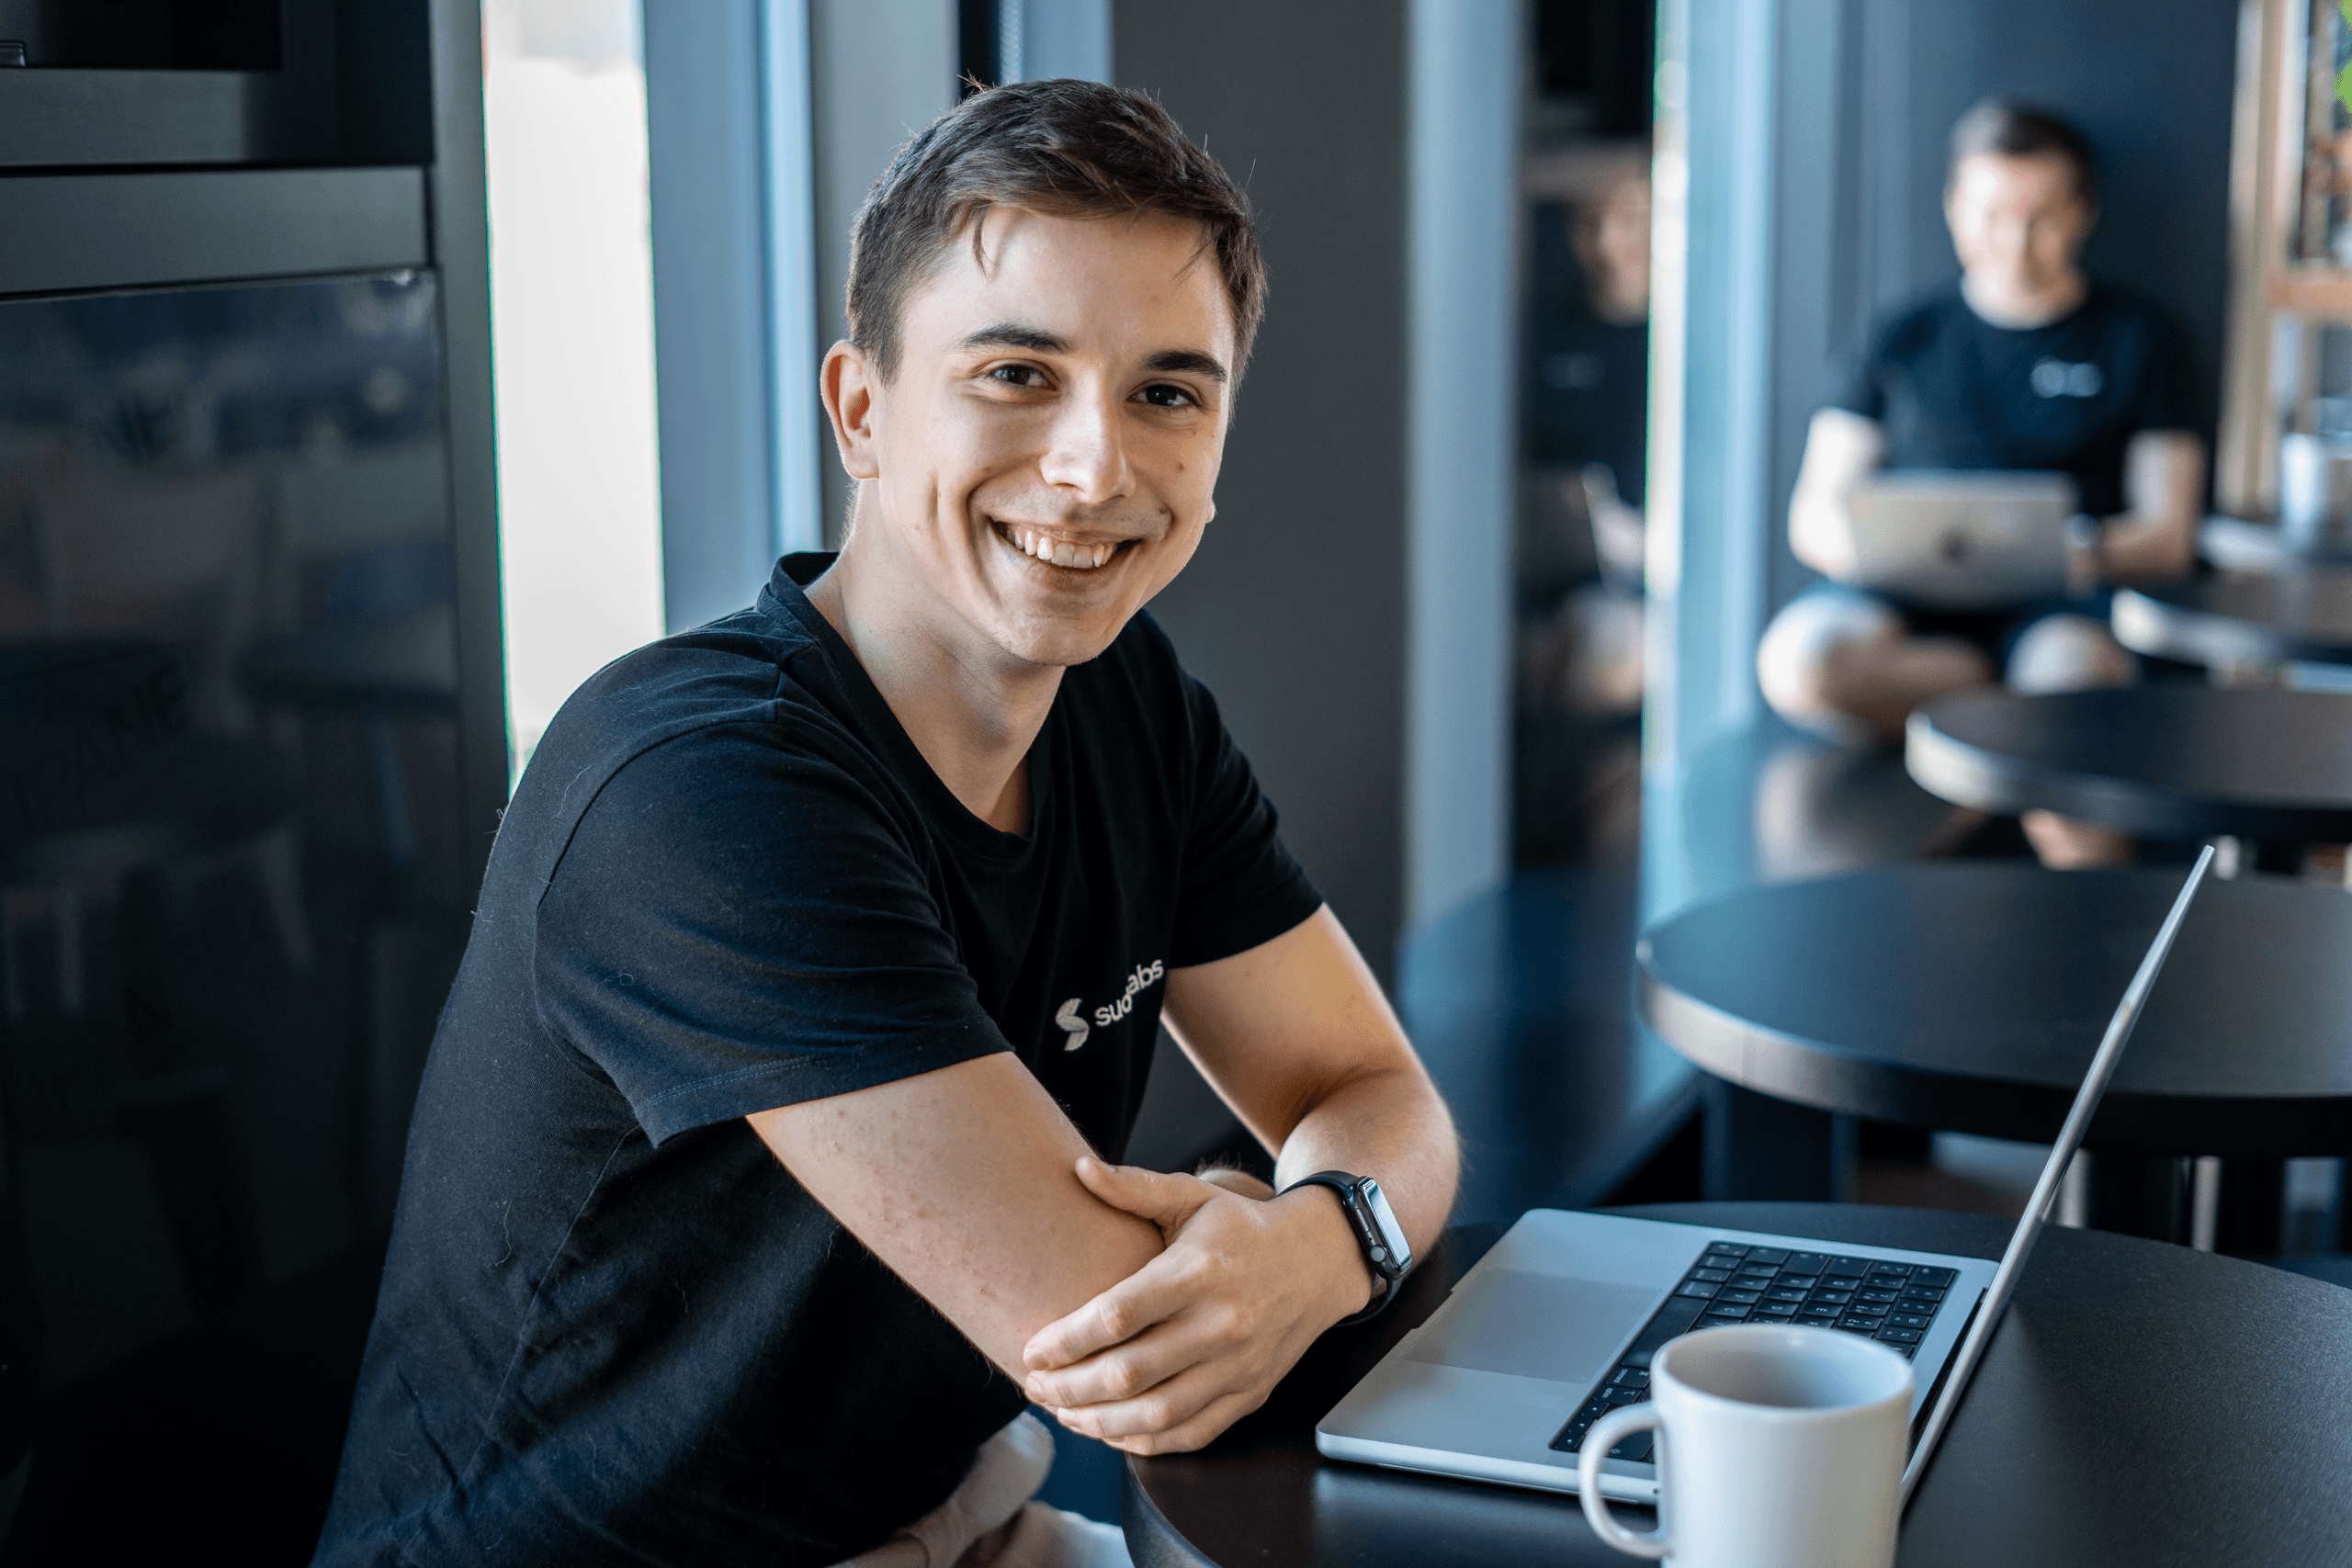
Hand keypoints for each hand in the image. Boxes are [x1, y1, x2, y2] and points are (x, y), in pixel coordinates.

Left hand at [1021, 1157, 1370, 1454]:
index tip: (1032, 1348)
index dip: (1066, 1340)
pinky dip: (1144, 1442)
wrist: (1321, 1258)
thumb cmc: (1244, 1227)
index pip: (1117, 1316)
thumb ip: (1134, 1188)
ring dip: (1099, 1422)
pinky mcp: (1251, 1393)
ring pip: (1156, 1414)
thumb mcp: (1194, 1195)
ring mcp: (1239, 1365)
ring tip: (1064, 1412)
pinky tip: (1111, 1430)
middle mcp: (1221, 1323)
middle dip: (1069, 1388)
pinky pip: (1190, 1433)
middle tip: (1035, 1386)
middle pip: (1129, 1373)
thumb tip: (1078, 1168)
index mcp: (1198, 1272)